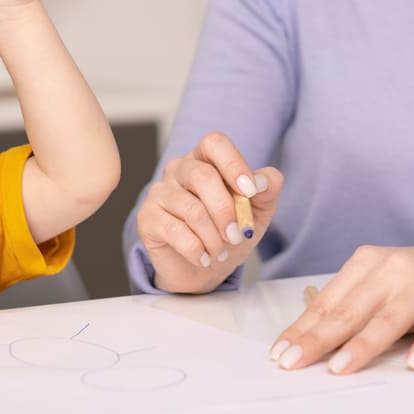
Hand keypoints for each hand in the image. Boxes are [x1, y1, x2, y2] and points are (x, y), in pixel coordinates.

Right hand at [135, 131, 282, 292]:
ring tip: (220, 252)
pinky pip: (174, 230)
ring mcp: (159, 192)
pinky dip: (196, 250)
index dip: (234, 164)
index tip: (250, 191)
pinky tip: (203, 258)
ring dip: (214, 238)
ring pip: (192, 209)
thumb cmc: (228, 234)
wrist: (203, 270)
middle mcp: (179, 169)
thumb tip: (264, 180)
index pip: (215, 143)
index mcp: (205, 159)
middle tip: (237, 235)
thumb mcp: (256, 212)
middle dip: (227, 211)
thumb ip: (266, 190)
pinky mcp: (147, 217)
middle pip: (204, 176)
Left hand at [271, 234, 413, 373]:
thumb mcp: (383, 281)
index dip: (302, 328)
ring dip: (362, 345)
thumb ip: (353, 303)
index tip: (279, 353)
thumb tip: (309, 336)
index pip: (328, 301)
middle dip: (318, 339)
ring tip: (339, 367)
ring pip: (388, 319)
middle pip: (349, 311)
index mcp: (367, 263)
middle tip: (293, 363)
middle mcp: (392, 269)